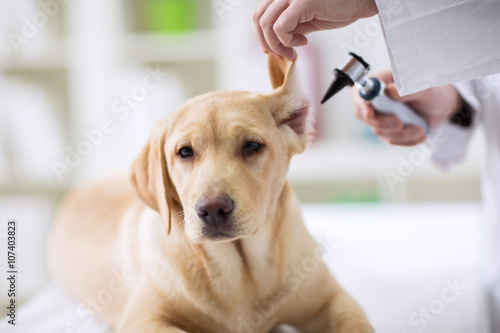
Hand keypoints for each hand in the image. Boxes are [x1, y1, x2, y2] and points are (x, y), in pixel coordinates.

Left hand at [253, 0, 377, 59]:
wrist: (362, 0)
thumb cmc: (338, 7)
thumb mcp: (306, 18)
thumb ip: (288, 25)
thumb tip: (272, 42)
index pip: (259, 14)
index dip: (262, 35)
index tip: (275, 49)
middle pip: (258, 19)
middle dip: (267, 42)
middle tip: (282, 54)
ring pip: (267, 25)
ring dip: (277, 45)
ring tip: (293, 51)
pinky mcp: (302, 2)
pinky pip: (280, 28)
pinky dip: (287, 42)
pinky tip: (304, 42)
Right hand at [351, 70, 462, 145]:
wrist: (440, 105)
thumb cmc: (430, 91)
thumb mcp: (423, 87)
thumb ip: (406, 89)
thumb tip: (389, 91)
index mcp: (377, 84)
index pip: (360, 94)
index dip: (362, 105)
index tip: (370, 114)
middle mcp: (373, 102)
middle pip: (366, 117)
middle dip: (383, 123)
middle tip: (400, 124)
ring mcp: (379, 118)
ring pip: (380, 131)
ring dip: (400, 133)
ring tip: (419, 129)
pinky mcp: (388, 131)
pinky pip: (391, 139)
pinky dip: (406, 140)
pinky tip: (419, 135)